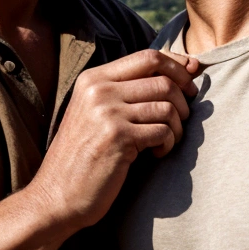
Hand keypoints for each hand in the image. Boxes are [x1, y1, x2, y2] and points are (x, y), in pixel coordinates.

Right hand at [25, 49, 199, 234]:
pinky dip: (167, 144)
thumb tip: (188, 66)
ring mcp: (106, 112)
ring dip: (176, 127)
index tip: (191, 83)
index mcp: (92, 78)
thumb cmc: (85, 153)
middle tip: (178, 122)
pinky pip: (163, 131)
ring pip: (167, 106)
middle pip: (163, 81)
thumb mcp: (97, 111)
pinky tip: (155, 154)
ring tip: (164, 141)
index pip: (149, 57)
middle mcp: (98, 90)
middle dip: (183, 102)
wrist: (57, 192)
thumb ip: (129, 90)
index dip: (178, 66)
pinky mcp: (117, 137)